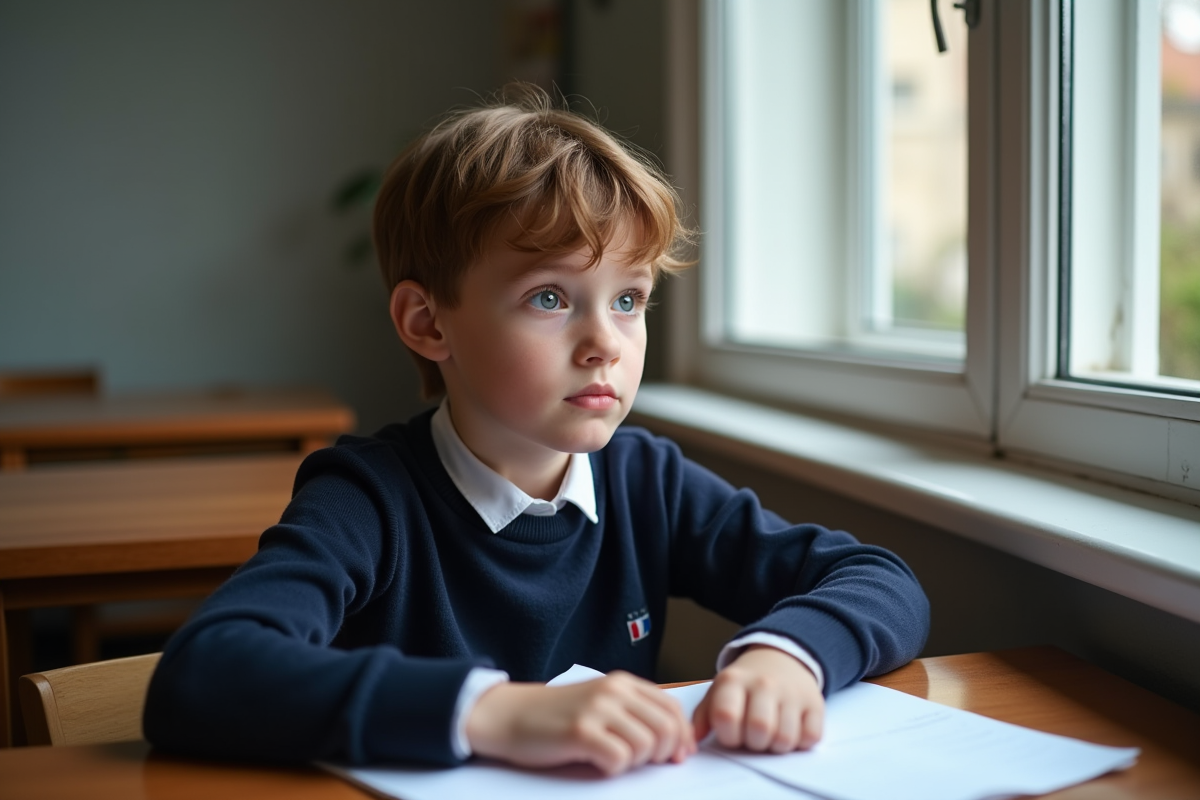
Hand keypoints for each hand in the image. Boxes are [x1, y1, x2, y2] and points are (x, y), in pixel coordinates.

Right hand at [465, 671, 696, 775]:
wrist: (509, 715)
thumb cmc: (556, 716)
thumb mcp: (600, 703)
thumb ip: (634, 714)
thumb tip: (676, 744)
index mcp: (622, 683)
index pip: (672, 708)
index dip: (682, 736)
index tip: (678, 756)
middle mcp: (613, 691)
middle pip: (666, 728)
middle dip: (664, 754)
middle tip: (645, 763)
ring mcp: (597, 710)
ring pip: (646, 746)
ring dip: (635, 762)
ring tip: (613, 758)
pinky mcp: (581, 731)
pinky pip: (620, 759)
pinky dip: (613, 769)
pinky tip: (597, 762)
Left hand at [693, 645, 823, 752]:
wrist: (781, 660)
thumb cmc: (745, 685)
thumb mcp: (718, 692)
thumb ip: (704, 716)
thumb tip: (693, 741)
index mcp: (734, 680)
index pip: (726, 716)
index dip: (728, 735)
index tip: (732, 733)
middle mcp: (764, 683)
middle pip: (759, 729)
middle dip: (754, 743)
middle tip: (752, 735)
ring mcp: (792, 692)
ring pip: (785, 739)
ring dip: (776, 746)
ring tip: (771, 733)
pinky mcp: (816, 703)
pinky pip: (810, 737)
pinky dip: (800, 742)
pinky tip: (791, 729)